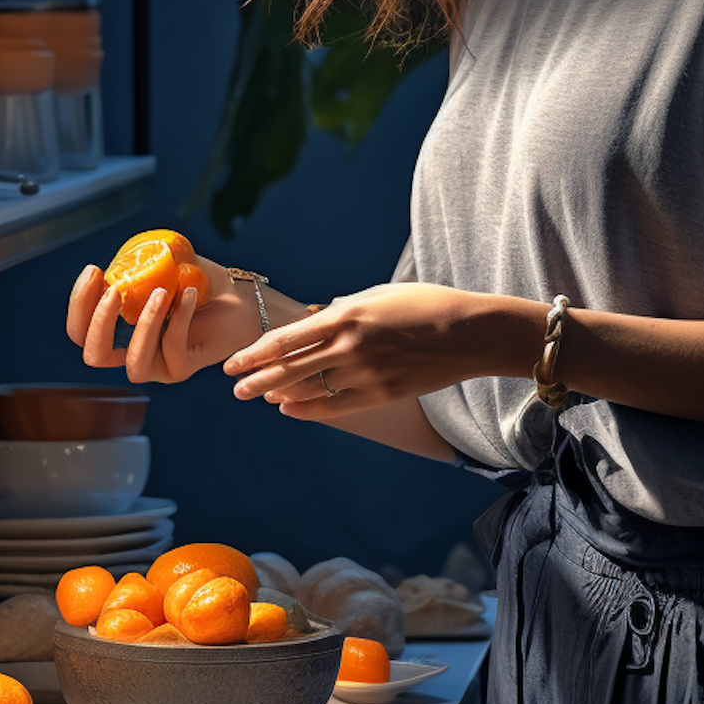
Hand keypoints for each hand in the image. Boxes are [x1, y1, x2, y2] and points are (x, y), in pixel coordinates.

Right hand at [66, 257, 260, 384]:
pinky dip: (179, 319)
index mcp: (119, 329)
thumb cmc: (200, 282)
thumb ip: (141, 264)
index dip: (80, 303)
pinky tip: (190, 293)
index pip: (81, 329)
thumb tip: (120, 263)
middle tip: (114, 290)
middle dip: (98, 322)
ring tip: (161, 292)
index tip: (94, 270)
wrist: (241, 299)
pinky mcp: (182, 369)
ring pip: (134, 362)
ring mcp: (157, 364)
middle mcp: (133, 350)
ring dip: (145, 324)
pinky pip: (172, 350)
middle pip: (94, 354)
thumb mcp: (165, 265)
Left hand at [223, 282, 539, 417]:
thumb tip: (316, 318)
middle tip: (233, 385)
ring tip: (259, 395)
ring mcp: (365, 373)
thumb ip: (344, 308)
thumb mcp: (379, 295)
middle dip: (256, 377)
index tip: (235, 361)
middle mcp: (350, 346)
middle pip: (289, 368)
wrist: (470, 332)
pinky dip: (307, 409)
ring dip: (279, 392)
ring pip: (308, 388)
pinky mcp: (381, 393)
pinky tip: (289, 408)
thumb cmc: (424, 304)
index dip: (255, 352)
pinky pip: (334, 406)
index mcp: (346, 316)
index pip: (287, 339)